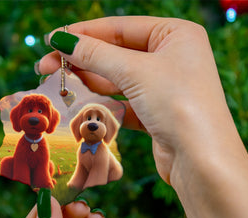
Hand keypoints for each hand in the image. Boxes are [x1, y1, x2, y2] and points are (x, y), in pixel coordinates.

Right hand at [38, 16, 231, 184]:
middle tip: (46, 67)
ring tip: (60, 86)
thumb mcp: (135, 72)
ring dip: (90, 84)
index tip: (52, 40)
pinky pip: (126, 104)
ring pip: (120, 80)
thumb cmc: (178, 105)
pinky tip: (83, 106)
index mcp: (176, 35)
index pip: (120, 28)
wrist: (201, 161)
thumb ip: (97, 55)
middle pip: (118, 54)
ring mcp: (166, 88)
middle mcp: (173, 58)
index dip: (84, 34)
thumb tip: (62, 40)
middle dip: (82, 61)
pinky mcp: (158, 115)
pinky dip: (106, 106)